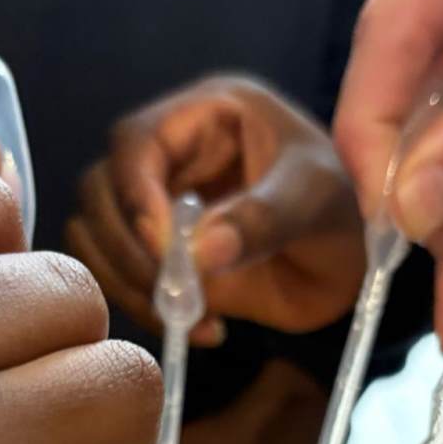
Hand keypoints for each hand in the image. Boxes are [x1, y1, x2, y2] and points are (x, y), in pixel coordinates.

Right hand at [67, 76, 364, 339]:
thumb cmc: (344, 213)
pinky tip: (200, 328)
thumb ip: (263, 219)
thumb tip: (198, 252)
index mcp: (207, 115)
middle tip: (178, 293)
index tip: (165, 248)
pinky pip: (116, 275)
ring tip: (189, 317)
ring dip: (128, 283)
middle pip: (100, 189)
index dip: (136, 193)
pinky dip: (142, 308)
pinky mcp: (153, 254)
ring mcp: (154, 206)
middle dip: (129, 248)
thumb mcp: (317, 204)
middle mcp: (170, 155)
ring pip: (95, 235)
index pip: (135, 141)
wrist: (348, 265)